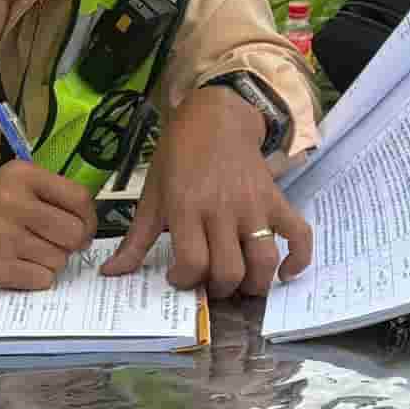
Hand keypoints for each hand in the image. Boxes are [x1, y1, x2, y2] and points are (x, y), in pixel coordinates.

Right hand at [0, 161, 95, 288]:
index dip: (89, 218)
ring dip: (51, 260)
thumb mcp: (13, 180)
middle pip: (74, 233)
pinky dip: (37, 276)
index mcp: (22, 177)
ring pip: (59, 259)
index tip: (83, 226)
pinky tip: (21, 265)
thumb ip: (50, 193)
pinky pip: (41, 279)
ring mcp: (4, 237)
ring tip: (30, 251)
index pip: (79, 199)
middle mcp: (14, 204)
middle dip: (72, 242)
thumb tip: (87, 222)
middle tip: (58, 242)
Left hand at [103, 85, 310, 298]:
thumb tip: (110, 273)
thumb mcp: (151, 196)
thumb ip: (135, 240)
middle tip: (210, 285)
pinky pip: (299, 234)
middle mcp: (222, 210)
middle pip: (229, 270)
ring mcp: (254, 206)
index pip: (192, 263)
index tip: (179, 278)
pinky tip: (285, 273)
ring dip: (254, 284)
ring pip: (263, 260)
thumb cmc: (178, 158)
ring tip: (241, 285)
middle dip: (219, 289)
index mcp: (186, 208)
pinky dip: (298, 259)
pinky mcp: (276, 200)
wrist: (214, 118)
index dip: (185, 281)